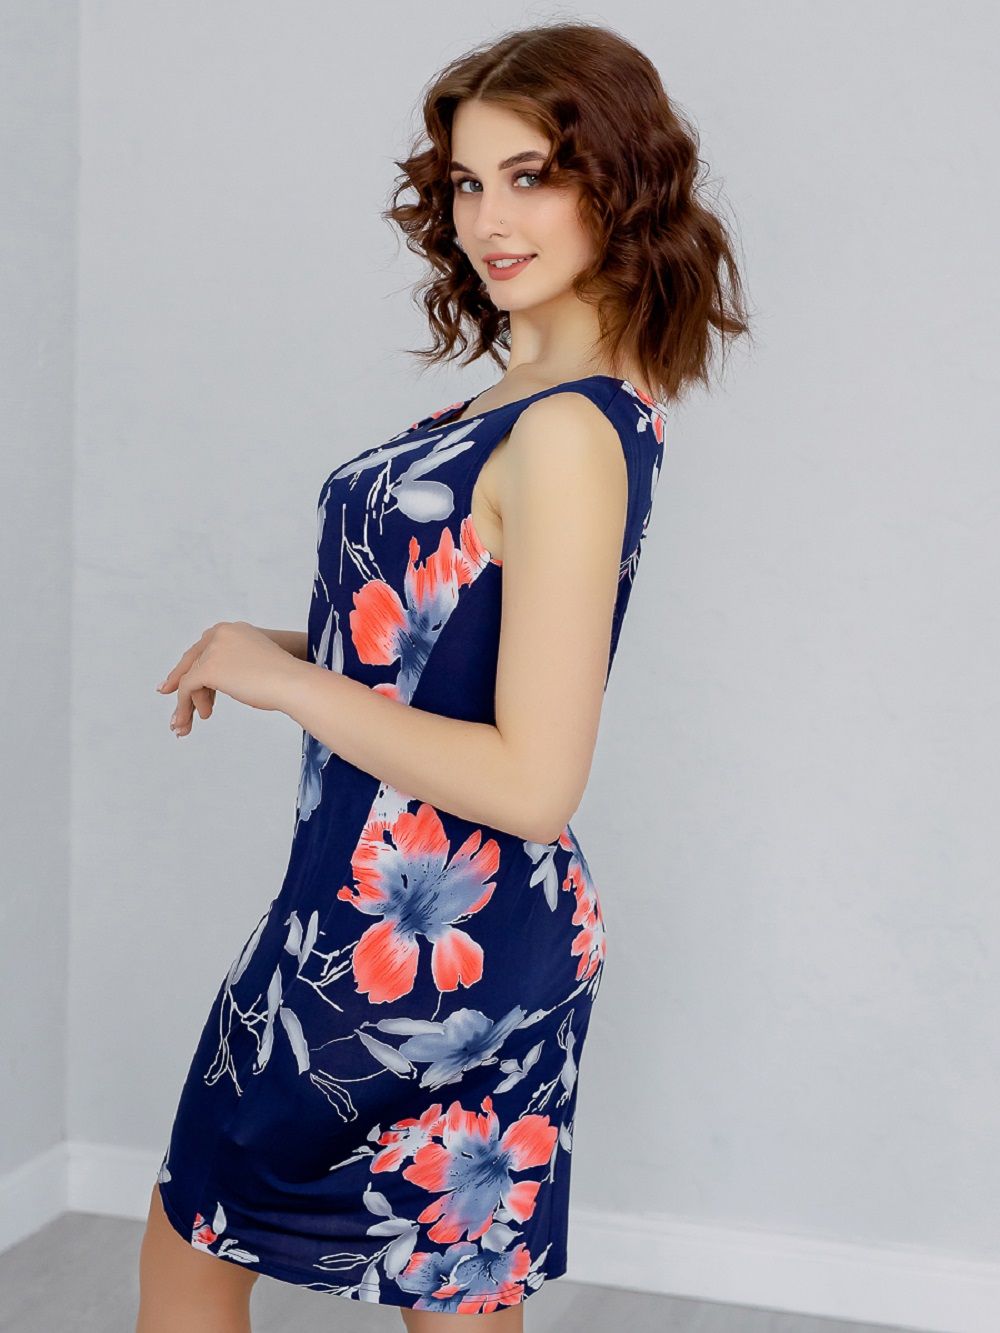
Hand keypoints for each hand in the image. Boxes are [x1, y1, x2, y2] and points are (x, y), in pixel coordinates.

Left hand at [157, 620, 296, 736]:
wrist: (293, 682)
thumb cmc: (285, 679)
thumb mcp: (256, 666)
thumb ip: (235, 667)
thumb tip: (216, 684)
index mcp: (234, 630)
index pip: (204, 648)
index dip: (190, 667)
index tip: (178, 682)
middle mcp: (220, 633)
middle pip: (192, 661)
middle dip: (180, 682)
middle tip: (167, 694)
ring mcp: (213, 650)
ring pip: (189, 678)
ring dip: (186, 704)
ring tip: (186, 725)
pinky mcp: (209, 668)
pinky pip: (187, 689)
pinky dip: (184, 707)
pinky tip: (186, 722)